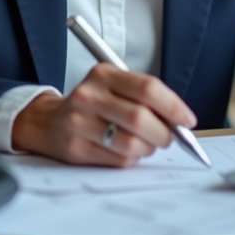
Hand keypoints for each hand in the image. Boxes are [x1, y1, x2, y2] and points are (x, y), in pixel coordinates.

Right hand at [11, 64, 197, 165]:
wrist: (47, 121)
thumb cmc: (93, 104)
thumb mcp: (114, 86)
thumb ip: (145, 97)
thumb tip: (181, 121)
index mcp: (104, 74)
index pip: (147, 89)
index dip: (174, 107)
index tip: (187, 120)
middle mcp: (89, 95)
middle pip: (141, 118)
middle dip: (164, 133)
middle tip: (169, 137)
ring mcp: (79, 122)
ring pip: (131, 144)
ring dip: (148, 149)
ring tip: (145, 144)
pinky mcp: (75, 148)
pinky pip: (117, 160)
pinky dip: (130, 159)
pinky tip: (124, 151)